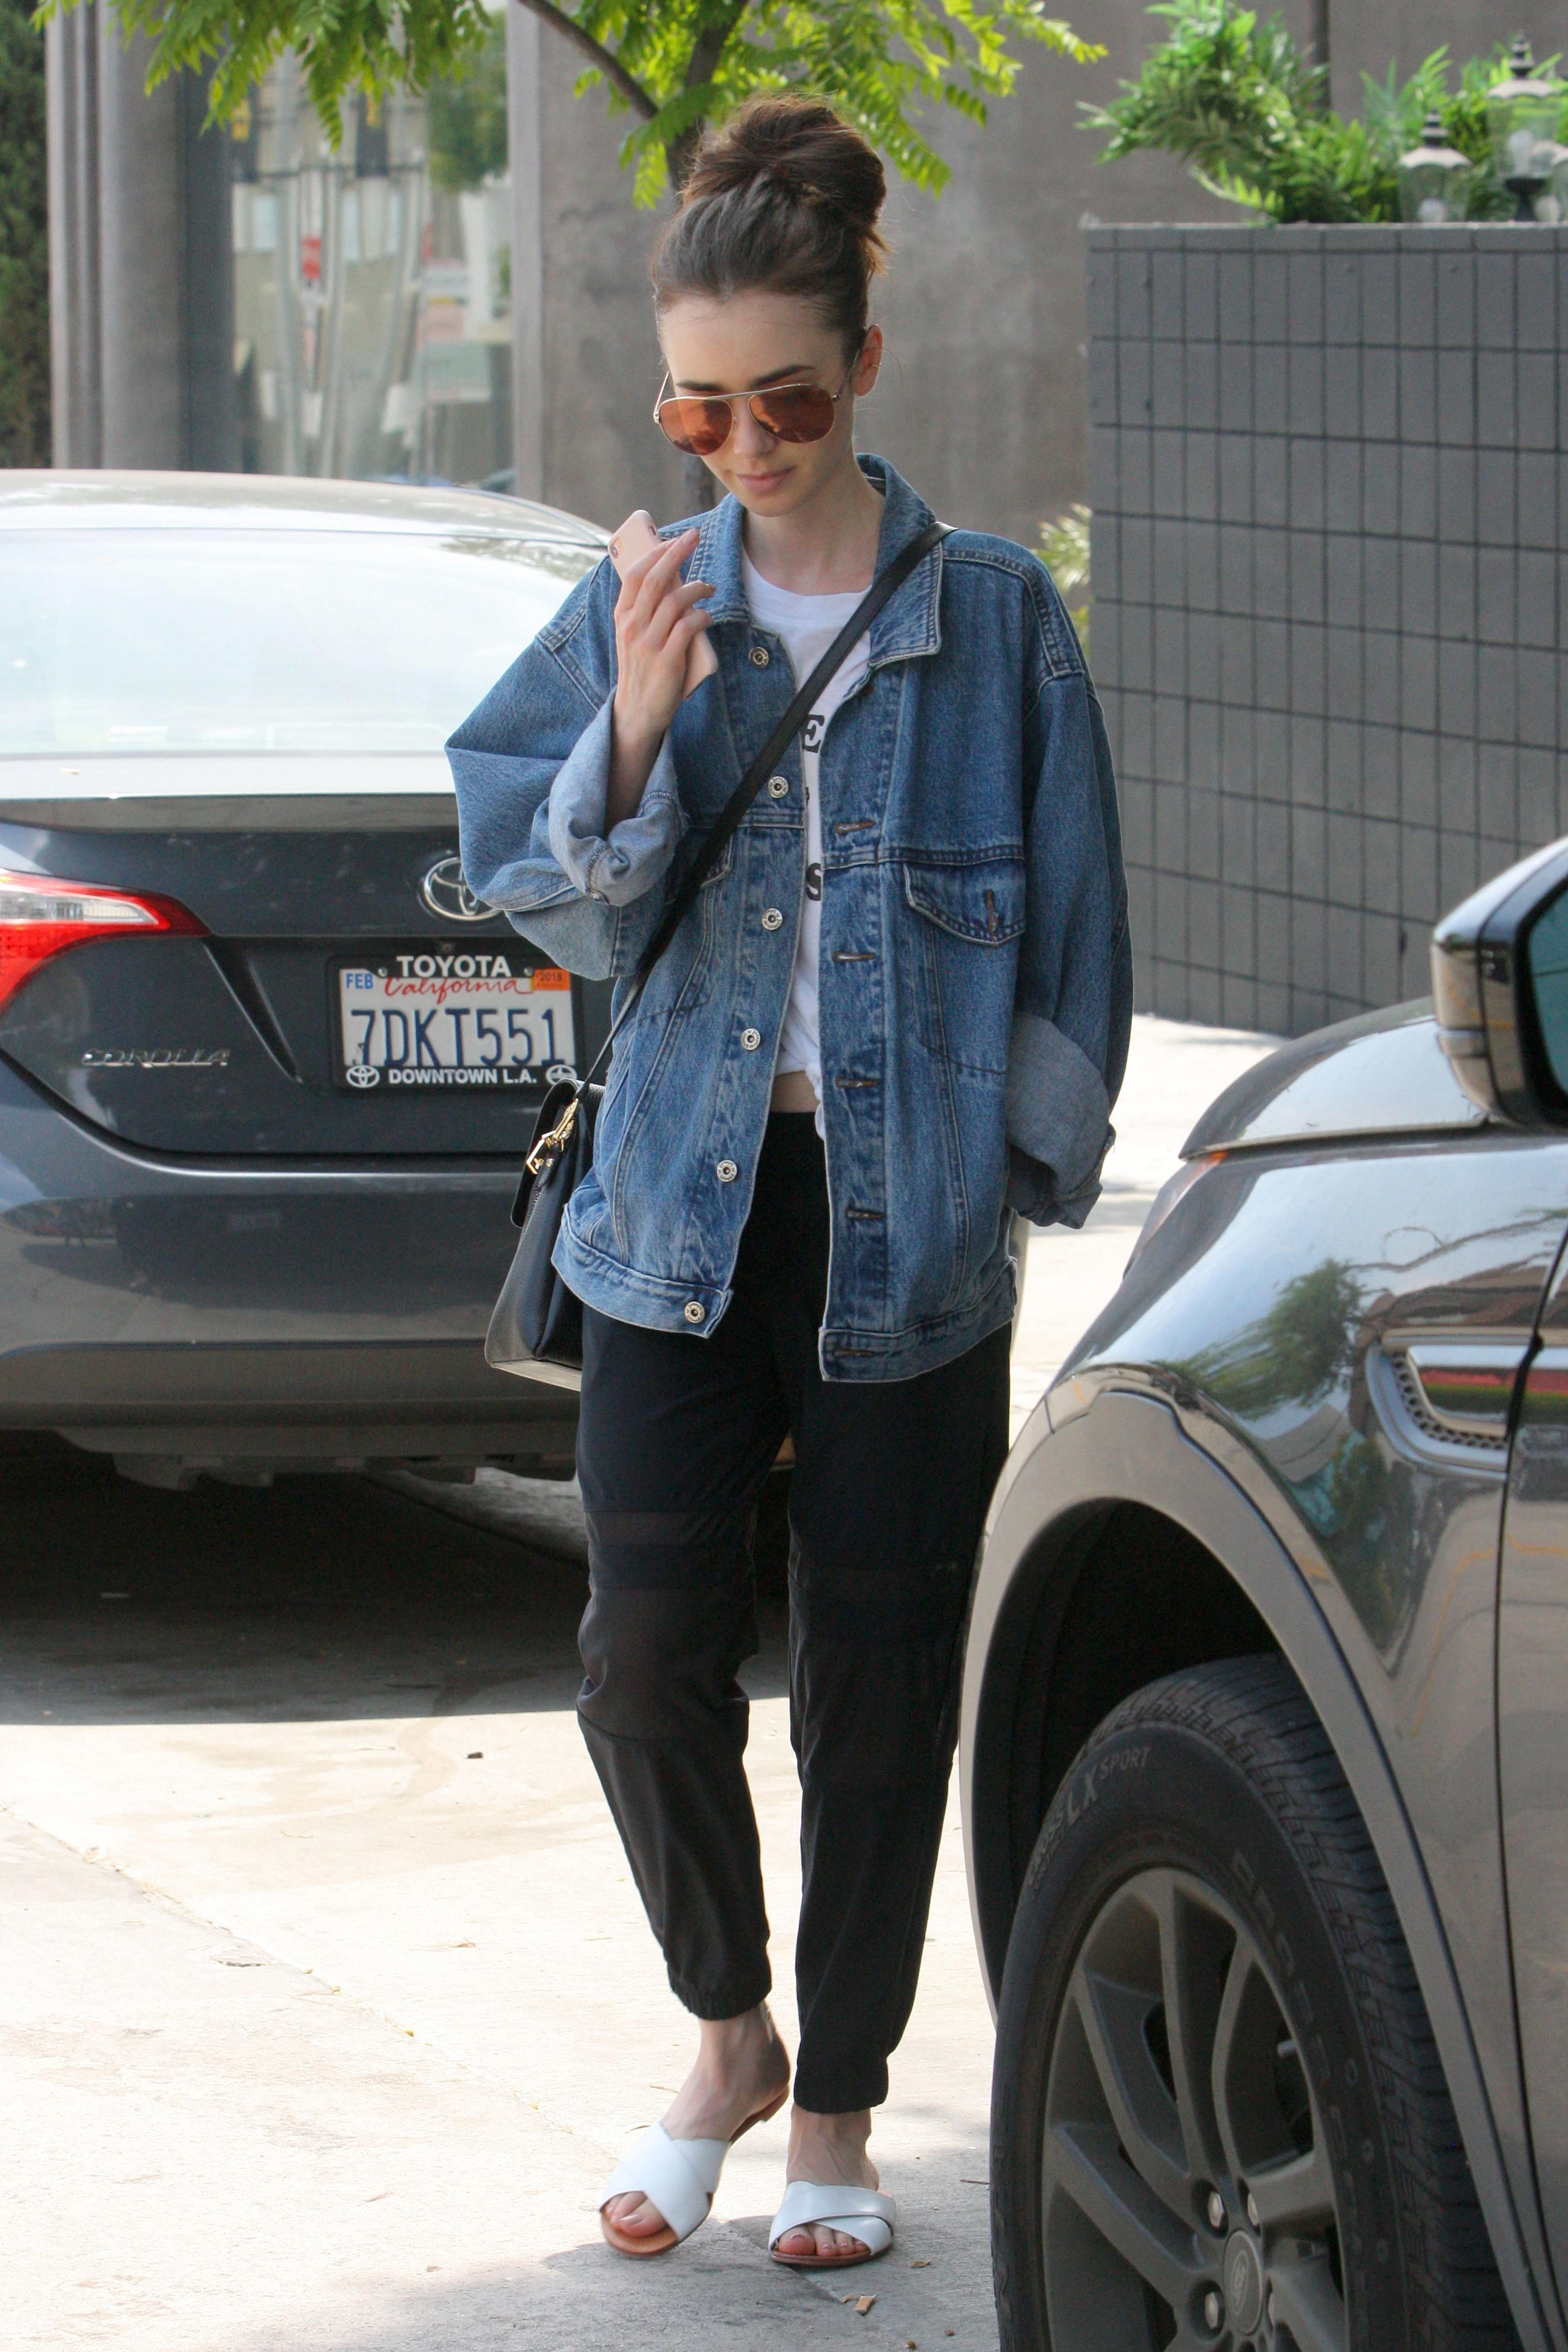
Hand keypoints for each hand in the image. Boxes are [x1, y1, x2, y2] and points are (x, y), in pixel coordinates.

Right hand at [607, 528, 712, 823]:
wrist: (636, 712)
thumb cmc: (641, 669)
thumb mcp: (634, 635)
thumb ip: (646, 610)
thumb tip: (670, 578)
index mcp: (622, 616)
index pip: (636, 573)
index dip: (657, 551)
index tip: (676, 538)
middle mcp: (632, 626)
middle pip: (656, 579)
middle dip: (677, 552)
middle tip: (695, 537)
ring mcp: (649, 644)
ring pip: (675, 600)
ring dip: (697, 587)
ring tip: (709, 587)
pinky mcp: (667, 661)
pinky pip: (688, 627)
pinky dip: (701, 616)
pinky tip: (707, 616)